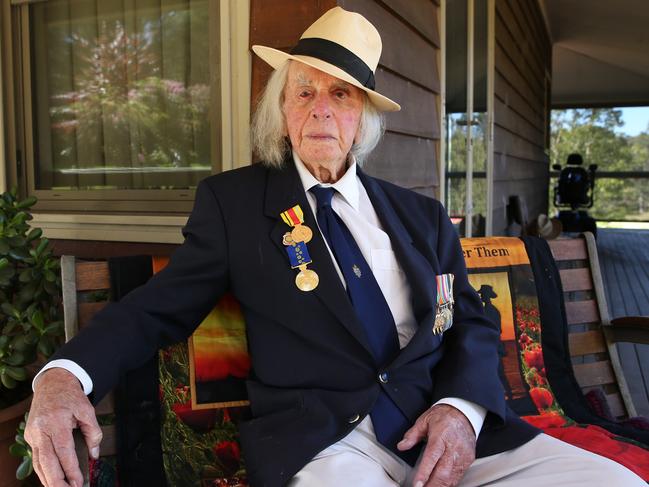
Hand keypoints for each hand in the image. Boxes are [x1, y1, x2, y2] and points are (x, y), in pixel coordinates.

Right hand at [24, 368, 101, 486]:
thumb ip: (93, 432)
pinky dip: (42, 470)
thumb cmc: (70, 396)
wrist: (52, 382)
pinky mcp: (30, 436)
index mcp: (56, 421)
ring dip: (48, 479)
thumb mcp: (87, 410)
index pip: (63, 451)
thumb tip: (95, 454)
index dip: (70, 470)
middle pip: (47, 462)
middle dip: (57, 481)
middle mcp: (41, 429)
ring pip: (38, 462)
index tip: (78, 482)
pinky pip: (36, 457)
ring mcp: (32, 433)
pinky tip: (50, 479)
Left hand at [397, 404, 475, 486]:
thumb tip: (402, 445)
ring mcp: (462, 455)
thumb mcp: (424, 420)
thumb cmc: (444, 416)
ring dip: (440, 486)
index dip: (424, 473)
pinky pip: (458, 476)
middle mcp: (453, 448)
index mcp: (441, 436)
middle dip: (432, 485)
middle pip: (443, 473)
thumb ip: (412, 435)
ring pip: (452, 478)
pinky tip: (441, 485)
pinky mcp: (468, 460)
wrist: (463, 412)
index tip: (418, 484)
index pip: (431, 458)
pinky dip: (449, 483)